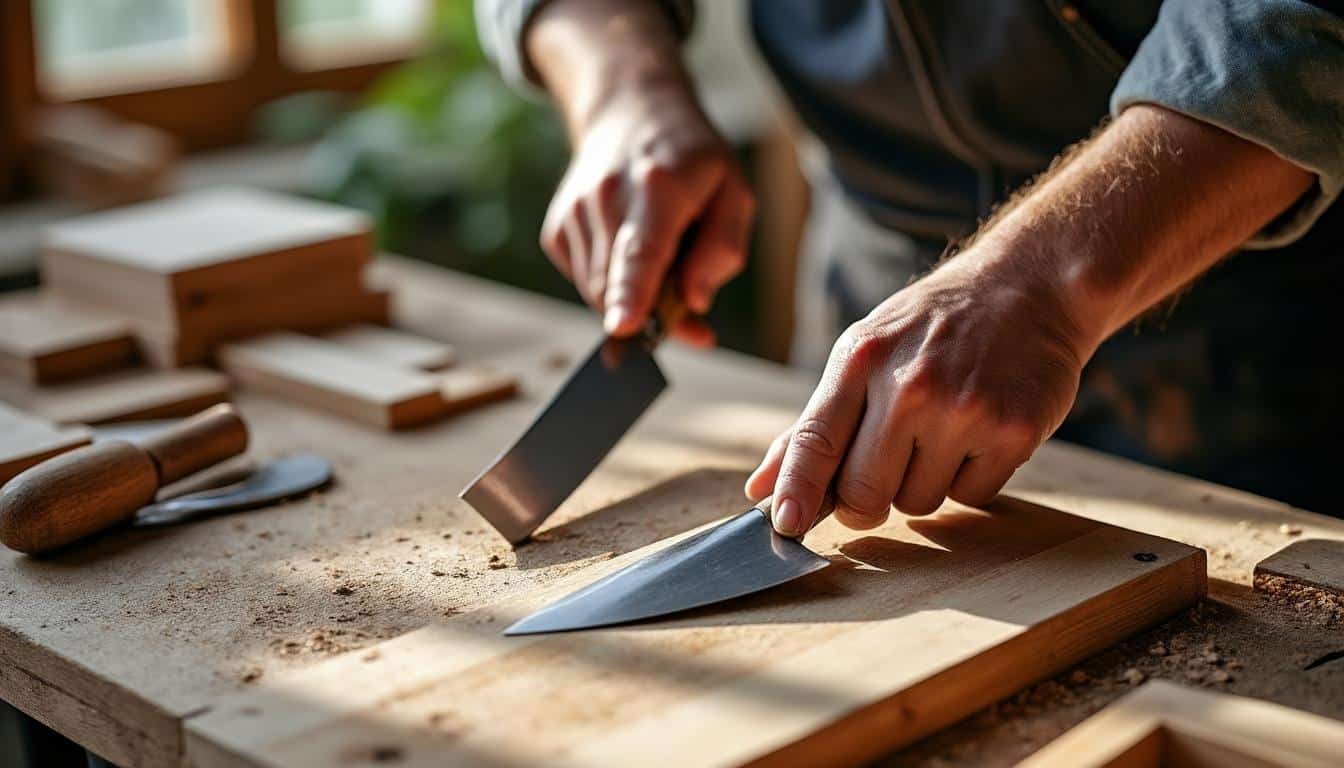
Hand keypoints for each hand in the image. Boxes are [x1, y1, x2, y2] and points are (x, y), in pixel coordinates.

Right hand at [539, 84, 753, 344]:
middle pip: (618, 285)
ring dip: (631, 299)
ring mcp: (575, 212)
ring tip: (658, 257)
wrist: (631, 114)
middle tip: (686, 309)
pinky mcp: (556, 228)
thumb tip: (694, 303)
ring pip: (598, 293)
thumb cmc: (692, 161)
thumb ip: (722, 249)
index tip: (623, 326)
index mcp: (660, 187)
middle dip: (650, 316)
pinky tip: (625, 248)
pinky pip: (584, 283)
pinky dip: (610, 283)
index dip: (632, 292)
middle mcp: (607, 196)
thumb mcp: (734, 193)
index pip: (641, 250)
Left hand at [746, 251, 1090, 534]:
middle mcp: (911, 385)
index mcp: (862, 359)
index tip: (785, 524)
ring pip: (918, 503)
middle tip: (884, 469)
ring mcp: (965, 409)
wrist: (1027, 287)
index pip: (815, 440)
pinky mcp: (1014, 431)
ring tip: (944, 427)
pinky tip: (980, 430)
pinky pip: (971, 497)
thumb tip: (761, 490)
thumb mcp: (865, 352)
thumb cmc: (932, 327)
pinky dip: (971, 477)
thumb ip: (814, 426)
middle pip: (863, 494)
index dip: (796, 490)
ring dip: (924, 483)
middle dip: (865, 499)